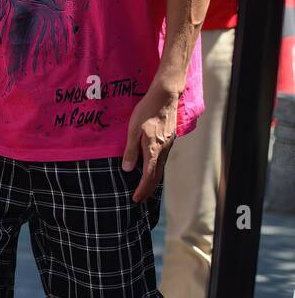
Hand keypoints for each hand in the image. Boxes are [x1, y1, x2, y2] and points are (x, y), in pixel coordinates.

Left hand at [123, 82, 179, 201]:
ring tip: (145, 189)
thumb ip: (131, 151)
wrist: (164, 97)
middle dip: (148, 189)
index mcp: (154, 150)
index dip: (142, 189)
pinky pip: (163, 161)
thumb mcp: (133, 131)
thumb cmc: (146, 112)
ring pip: (161, 169)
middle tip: (140, 199)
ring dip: (153, 181)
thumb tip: (128, 169)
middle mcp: (163, 151)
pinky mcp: (169, 140)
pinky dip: (157, 170)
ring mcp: (168, 146)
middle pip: (157, 176)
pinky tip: (152, 170)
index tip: (135, 199)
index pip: (149, 176)